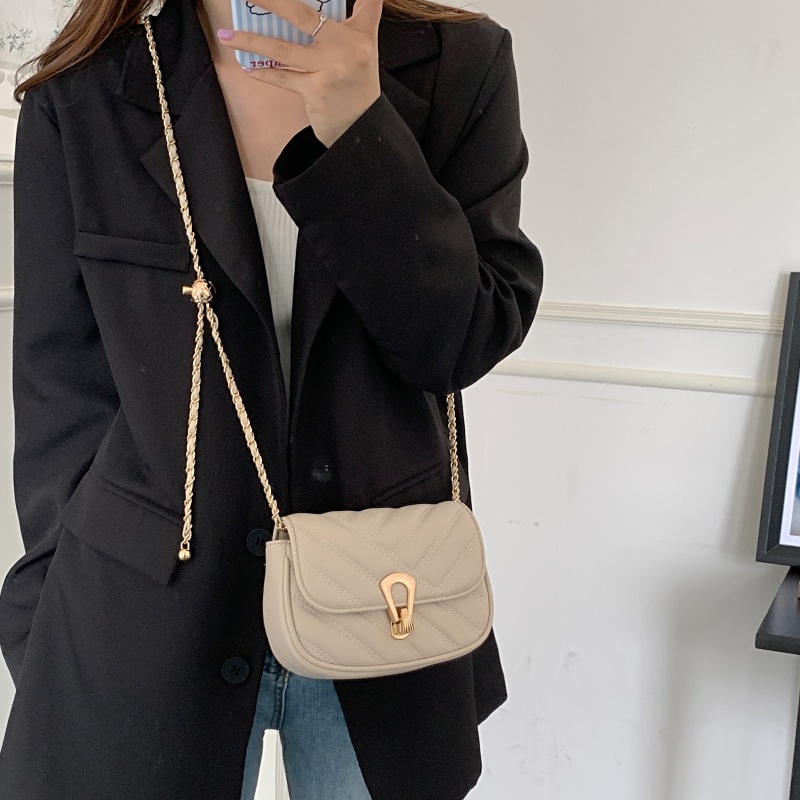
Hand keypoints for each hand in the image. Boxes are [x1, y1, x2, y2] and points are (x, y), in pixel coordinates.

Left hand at [216, 0, 382, 147]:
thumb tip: (344, 0)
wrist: (362, 128)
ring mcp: (329, 71)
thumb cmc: (358, 84)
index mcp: (359, 34)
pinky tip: (246, 66)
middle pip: (302, 16)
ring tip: (227, 36)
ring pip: (284, 50)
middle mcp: (346, 49)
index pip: (350, 2)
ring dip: (252, 41)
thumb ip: (363, 14)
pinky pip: (283, 78)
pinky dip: (263, 73)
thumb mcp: (366, 46)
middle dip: (271, 2)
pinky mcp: (315, 92)